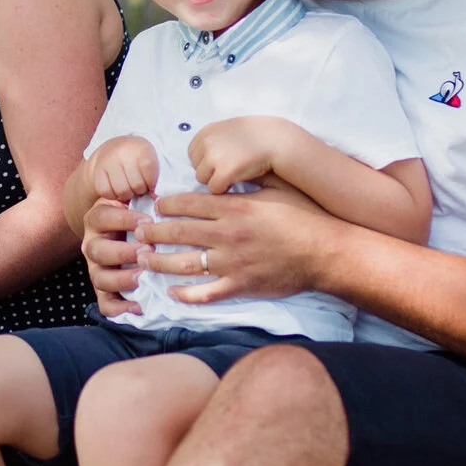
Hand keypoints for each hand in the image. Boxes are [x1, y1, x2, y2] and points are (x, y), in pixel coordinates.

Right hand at [81, 195, 142, 316]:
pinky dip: (120, 309)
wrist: (119, 229)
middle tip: (147, 252)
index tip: (147, 221)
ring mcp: (97, 269)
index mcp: (98, 219)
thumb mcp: (135, 199)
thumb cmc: (136, 212)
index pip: (102, 217)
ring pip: (99, 279)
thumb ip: (144, 195)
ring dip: (121, 279)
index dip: (123, 219)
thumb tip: (161, 193)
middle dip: (123, 252)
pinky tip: (140, 307)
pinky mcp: (104, 291)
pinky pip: (106, 305)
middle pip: (98, 251)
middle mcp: (92, 244)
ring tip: (142, 278)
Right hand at [84, 136, 159, 203]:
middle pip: (137, 185)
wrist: (113, 148)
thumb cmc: (137, 159)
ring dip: (126, 194)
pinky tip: (116, 188)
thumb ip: (155, 178)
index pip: (150, 173)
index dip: (151, 182)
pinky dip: (112, 195)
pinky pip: (106, 192)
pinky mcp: (97, 171)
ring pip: (122, 191)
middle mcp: (123, 152)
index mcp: (141, 148)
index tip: (150, 182)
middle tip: (138, 185)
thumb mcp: (149, 160)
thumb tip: (154, 197)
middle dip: (140, 190)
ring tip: (128, 186)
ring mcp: (108, 161)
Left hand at [137, 189, 339, 303]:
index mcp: (235, 208)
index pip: (190, 203)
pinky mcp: (241, 286)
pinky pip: (206, 292)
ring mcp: (233, 262)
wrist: (326, 251)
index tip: (155, 206)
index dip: (167, 204)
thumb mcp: (276, 189)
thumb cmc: (305, 216)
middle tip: (138, 233)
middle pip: (180, 232)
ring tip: (144, 259)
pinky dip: (186, 294)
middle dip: (154, 232)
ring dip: (160, 261)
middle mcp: (228, 234)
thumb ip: (248, 182)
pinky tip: (171, 291)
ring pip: (186, 262)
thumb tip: (228, 172)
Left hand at [187, 116, 310, 193]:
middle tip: (230, 168)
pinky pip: (214, 189)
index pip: (193, 155)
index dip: (207, 161)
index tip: (223, 161)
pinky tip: (237, 180)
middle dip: (210, 172)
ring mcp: (214, 158)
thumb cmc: (255, 137)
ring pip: (203, 180)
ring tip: (233, 173)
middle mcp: (207, 143)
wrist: (276, 141)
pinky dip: (224, 188)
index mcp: (206, 132)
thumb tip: (197, 157)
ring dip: (216, 180)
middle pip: (197, 168)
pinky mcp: (224, 172)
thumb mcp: (228, 129)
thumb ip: (212, 140)